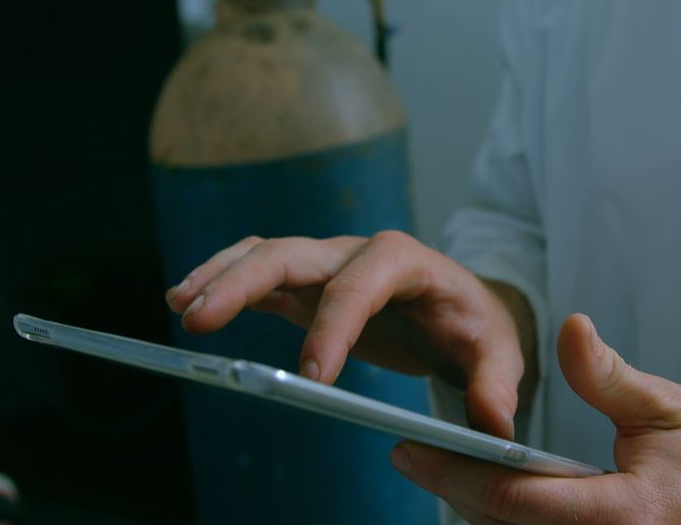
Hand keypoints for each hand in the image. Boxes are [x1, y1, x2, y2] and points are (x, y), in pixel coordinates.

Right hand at [164, 232, 535, 437]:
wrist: (465, 311)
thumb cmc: (478, 328)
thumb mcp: (500, 356)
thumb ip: (496, 387)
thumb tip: (494, 426)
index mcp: (408, 263)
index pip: (364, 282)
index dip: (335, 324)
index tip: (312, 376)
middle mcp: (361, 255)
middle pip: (296, 254)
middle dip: (245, 280)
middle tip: (200, 316)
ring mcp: (331, 267)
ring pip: (268, 256)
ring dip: (223, 275)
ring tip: (180, 303)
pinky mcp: (312, 288)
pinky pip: (264, 276)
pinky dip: (226, 283)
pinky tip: (189, 301)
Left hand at [390, 314, 680, 523]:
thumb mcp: (668, 407)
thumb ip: (608, 376)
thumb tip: (569, 327)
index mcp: (623, 512)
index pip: (513, 499)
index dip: (452, 475)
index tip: (408, 450)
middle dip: (454, 496)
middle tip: (417, 458)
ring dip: (480, 514)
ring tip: (449, 474)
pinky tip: (496, 499)